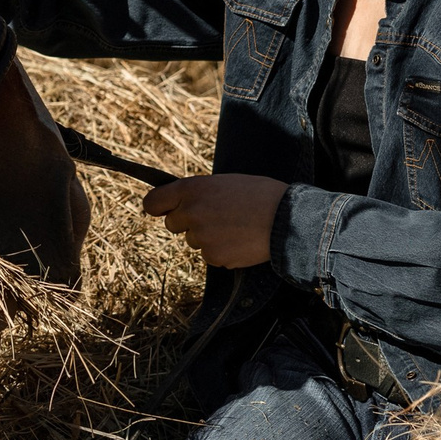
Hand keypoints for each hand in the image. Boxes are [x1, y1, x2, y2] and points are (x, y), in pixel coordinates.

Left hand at [142, 175, 286, 269]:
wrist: (287, 219)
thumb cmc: (260, 195)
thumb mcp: (224, 182)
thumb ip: (199, 193)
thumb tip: (182, 203)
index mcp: (191, 189)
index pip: (152, 202)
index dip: (159, 207)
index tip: (164, 210)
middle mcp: (190, 212)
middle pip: (172, 225)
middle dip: (188, 223)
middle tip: (215, 217)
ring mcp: (201, 237)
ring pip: (193, 241)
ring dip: (208, 237)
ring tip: (235, 226)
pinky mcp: (213, 257)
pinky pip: (210, 255)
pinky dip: (222, 251)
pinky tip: (241, 240)